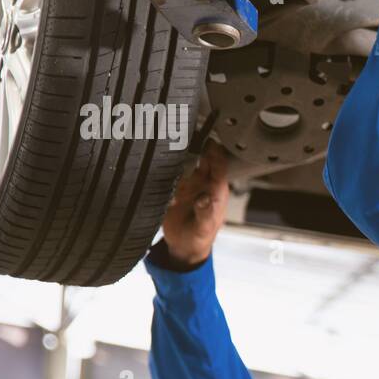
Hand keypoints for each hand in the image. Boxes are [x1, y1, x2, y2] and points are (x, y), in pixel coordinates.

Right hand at [162, 145, 228, 265]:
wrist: (183, 248)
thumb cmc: (200, 238)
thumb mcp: (204, 228)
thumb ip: (205, 213)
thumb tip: (205, 198)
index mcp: (216, 191)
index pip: (219, 167)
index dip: (216, 153)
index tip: (209, 140)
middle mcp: (204, 184)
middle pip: (203, 159)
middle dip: (198, 145)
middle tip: (187, 131)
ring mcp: (189, 185)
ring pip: (187, 163)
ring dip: (182, 151)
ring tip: (172, 136)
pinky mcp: (175, 189)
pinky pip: (172, 172)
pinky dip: (167, 164)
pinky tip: (159, 154)